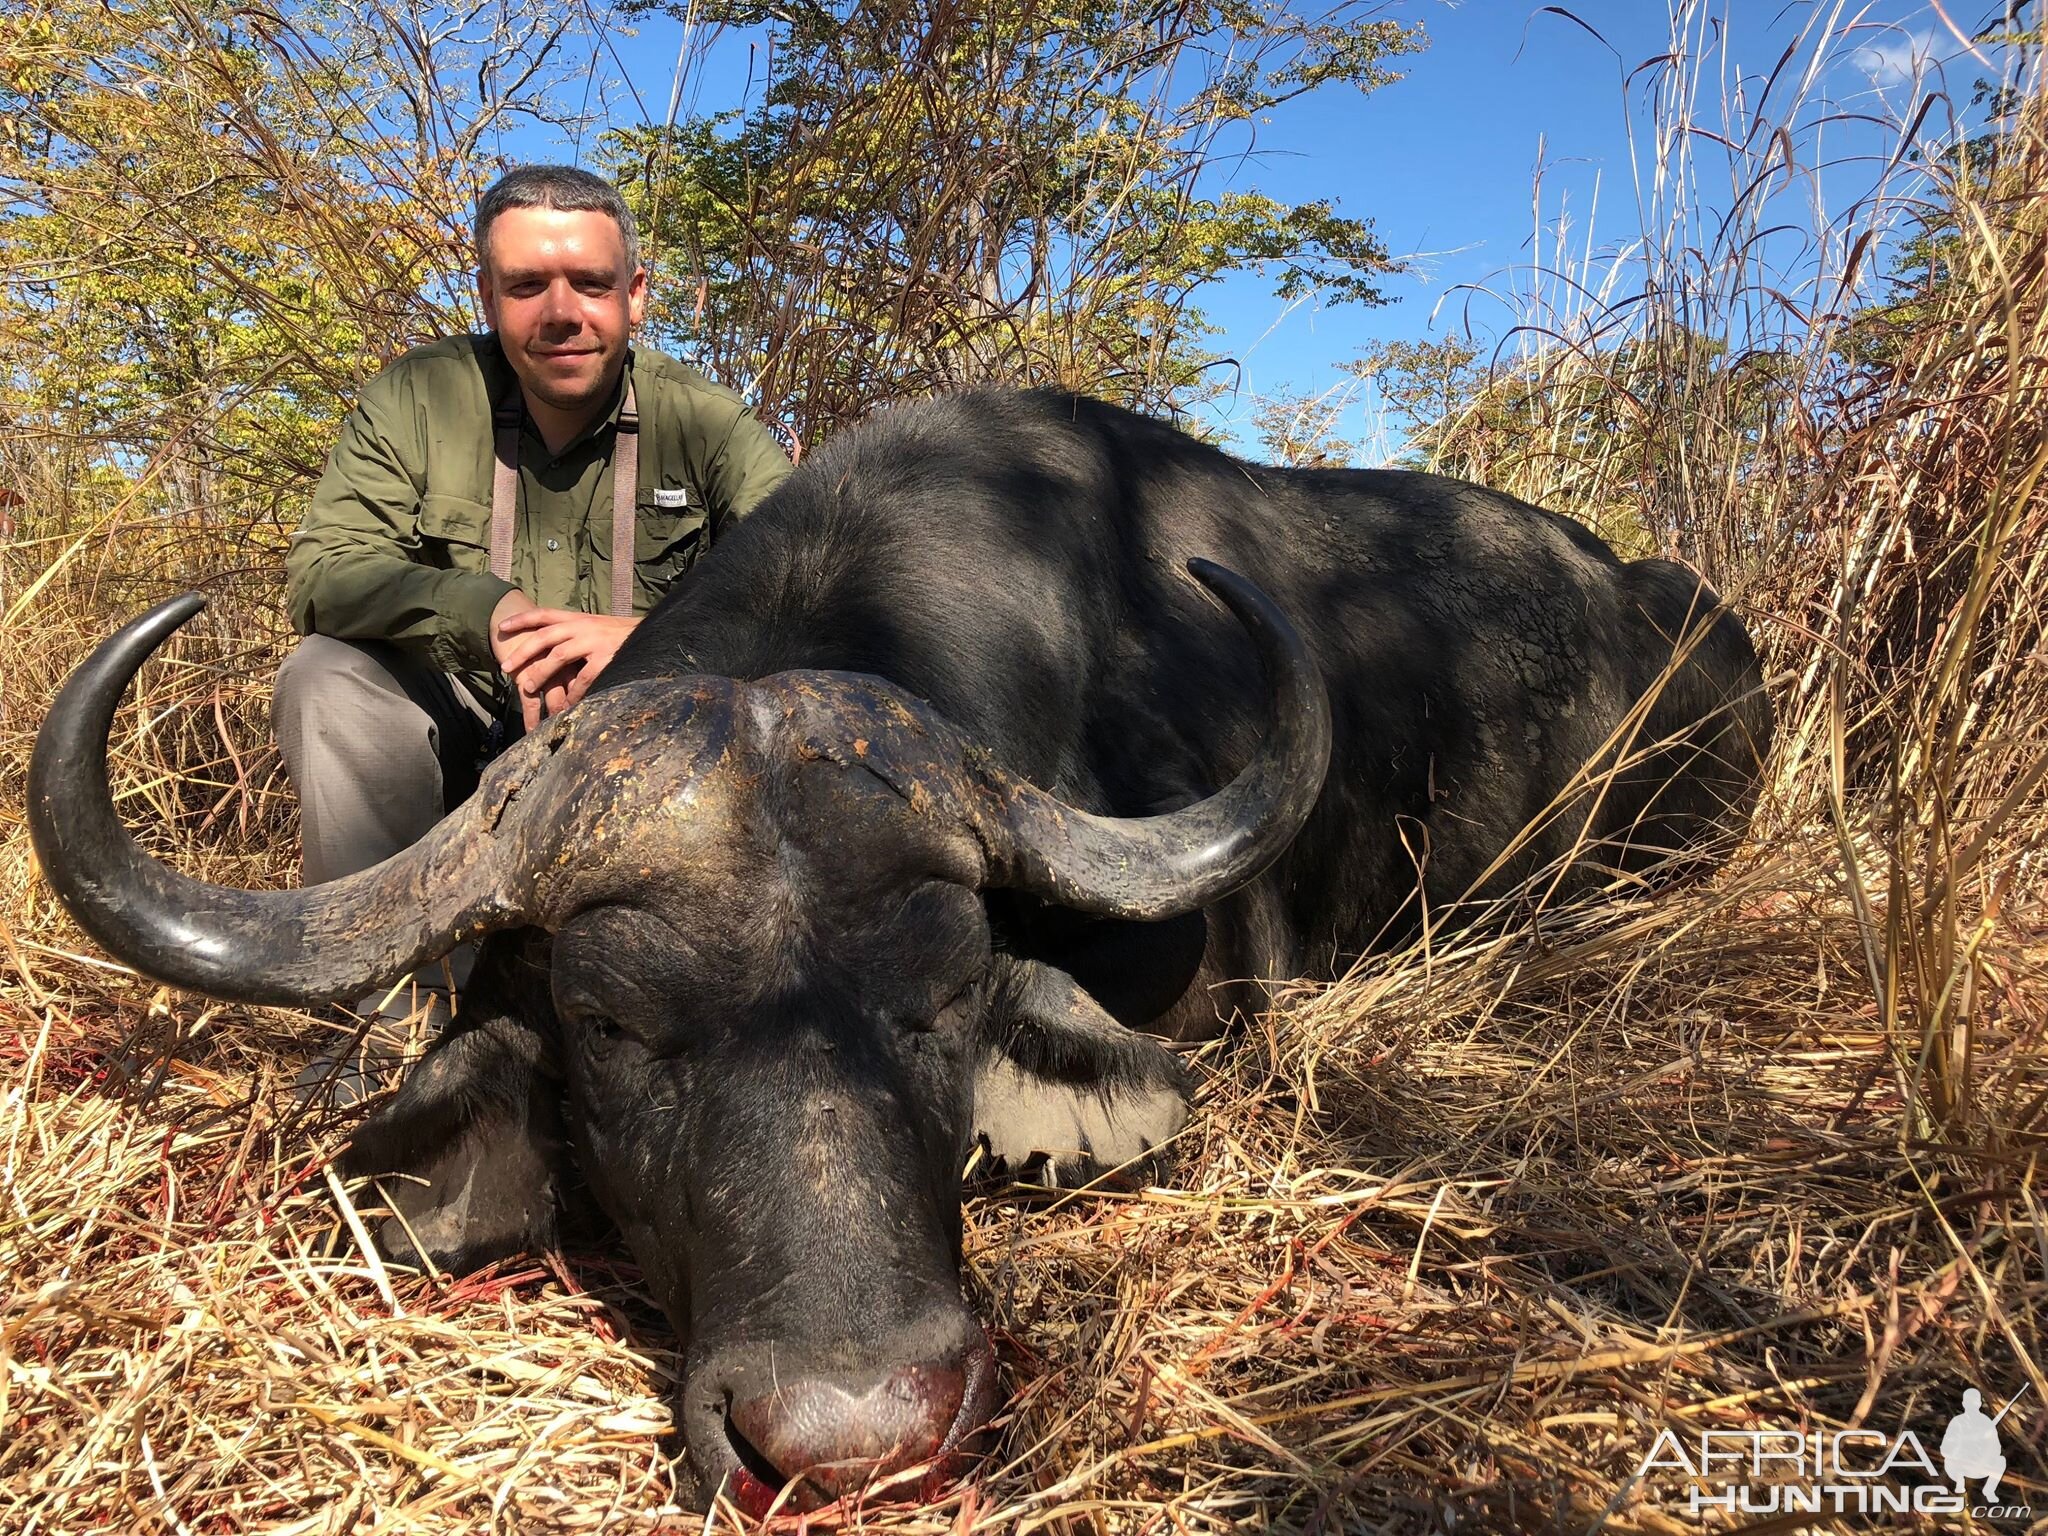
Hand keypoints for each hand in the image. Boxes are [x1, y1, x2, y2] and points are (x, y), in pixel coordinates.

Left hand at [493, 605, 639, 728]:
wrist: (654, 634)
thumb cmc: (624, 635)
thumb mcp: (597, 627)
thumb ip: (577, 633)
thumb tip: (556, 642)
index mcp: (579, 618)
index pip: (544, 614)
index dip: (521, 619)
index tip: (501, 628)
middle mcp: (583, 626)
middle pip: (544, 637)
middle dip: (523, 652)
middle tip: (506, 668)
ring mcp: (594, 641)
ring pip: (558, 656)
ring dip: (540, 673)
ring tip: (527, 688)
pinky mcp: (605, 658)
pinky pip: (582, 677)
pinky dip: (572, 692)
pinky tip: (565, 704)